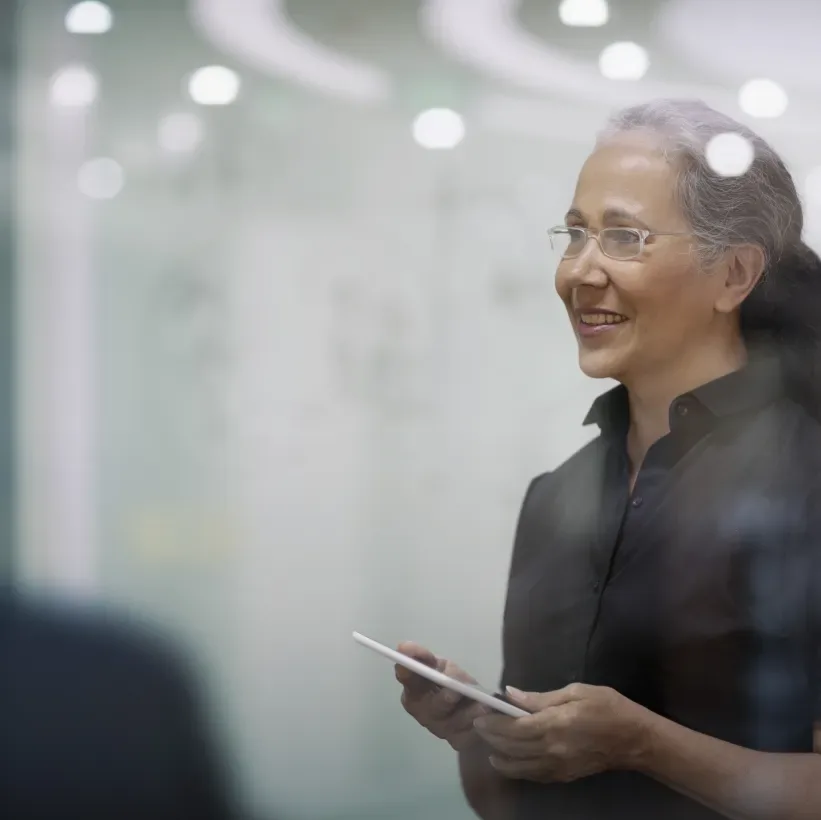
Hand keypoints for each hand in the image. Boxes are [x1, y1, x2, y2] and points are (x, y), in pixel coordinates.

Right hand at [395, 642, 489, 751]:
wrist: (471, 706)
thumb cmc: (452, 681)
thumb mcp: (440, 666)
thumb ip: (424, 657)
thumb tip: (403, 647)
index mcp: (414, 691)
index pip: (408, 681)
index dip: (408, 673)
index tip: (410, 665)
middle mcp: (423, 712)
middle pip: (432, 706)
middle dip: (444, 697)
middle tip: (456, 690)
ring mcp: (440, 729)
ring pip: (453, 721)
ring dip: (468, 712)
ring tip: (483, 705)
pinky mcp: (458, 741)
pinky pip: (467, 734)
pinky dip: (478, 724)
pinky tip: (486, 717)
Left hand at [472, 683, 650, 783]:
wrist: (634, 739)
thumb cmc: (607, 707)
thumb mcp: (575, 692)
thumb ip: (540, 697)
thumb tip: (511, 694)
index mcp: (554, 724)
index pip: (513, 727)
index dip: (493, 722)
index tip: (480, 714)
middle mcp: (551, 749)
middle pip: (512, 746)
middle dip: (491, 736)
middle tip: (478, 725)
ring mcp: (557, 766)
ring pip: (519, 766)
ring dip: (500, 756)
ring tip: (487, 745)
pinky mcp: (563, 776)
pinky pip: (533, 775)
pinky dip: (516, 769)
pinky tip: (508, 761)